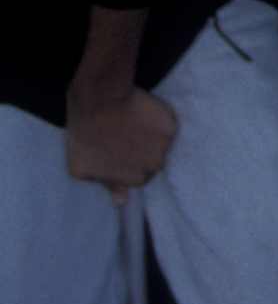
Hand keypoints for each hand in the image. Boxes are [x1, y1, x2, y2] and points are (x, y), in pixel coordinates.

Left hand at [65, 85, 177, 202]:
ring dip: (150, 136)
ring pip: (162, 143)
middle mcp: (155, 164)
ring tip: (131, 124)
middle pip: (153, 160)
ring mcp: (165, 144)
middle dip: (142, 151)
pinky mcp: (170, 124)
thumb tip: (122, 201)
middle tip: (123, 136)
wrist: (98, 102)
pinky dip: (157, 120)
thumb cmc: (85, 136)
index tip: (116, 150)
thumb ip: (106, 184)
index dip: (128, 162)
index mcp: (136, 178)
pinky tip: (140, 113)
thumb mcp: (82, 169)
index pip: (140, 175)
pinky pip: (167, 125)